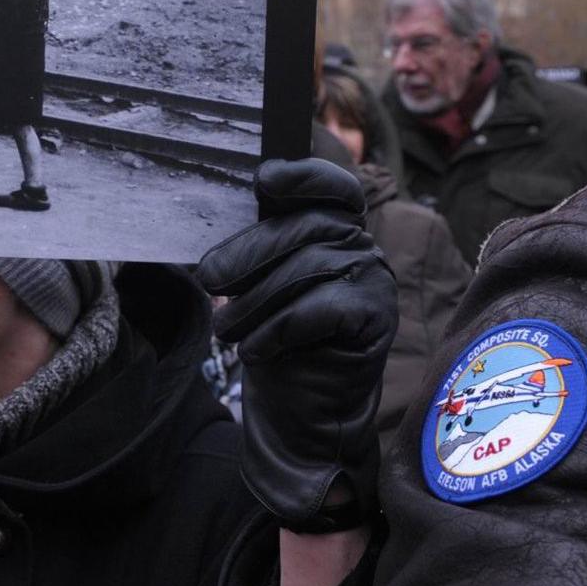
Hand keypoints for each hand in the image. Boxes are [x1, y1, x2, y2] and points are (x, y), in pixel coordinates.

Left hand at [194, 159, 396, 531]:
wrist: (298, 410)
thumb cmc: (273, 341)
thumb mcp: (253, 289)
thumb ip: (250, 254)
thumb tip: (213, 248)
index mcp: (332, 229)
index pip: (333, 186)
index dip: (304, 175)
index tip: (265, 179)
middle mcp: (361, 247)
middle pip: (306, 226)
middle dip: (247, 253)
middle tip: (208, 281)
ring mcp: (375, 281)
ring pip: (308, 268)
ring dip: (255, 303)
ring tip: (227, 331)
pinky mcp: (378, 318)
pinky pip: (320, 308)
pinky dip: (278, 330)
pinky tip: (257, 350)